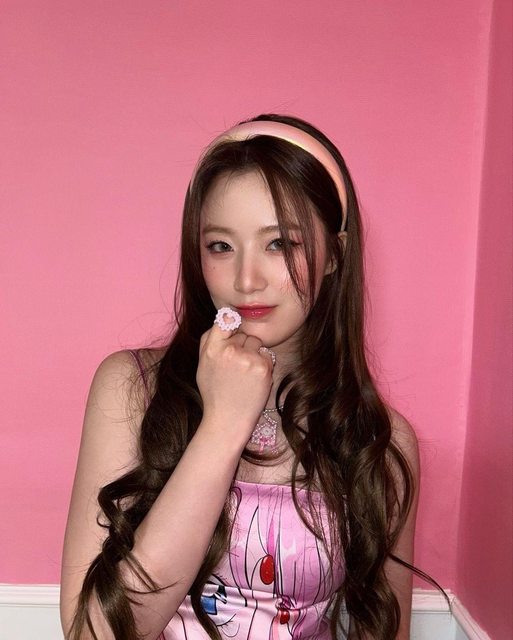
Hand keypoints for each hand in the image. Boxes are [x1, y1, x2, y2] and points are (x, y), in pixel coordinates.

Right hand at [196, 318, 273, 444]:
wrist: (228, 420)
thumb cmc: (215, 392)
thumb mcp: (202, 365)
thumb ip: (209, 340)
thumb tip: (224, 318)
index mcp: (212, 349)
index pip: (224, 319)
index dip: (230, 321)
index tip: (233, 325)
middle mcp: (230, 351)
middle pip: (243, 333)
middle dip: (241, 344)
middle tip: (235, 366)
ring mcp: (248, 358)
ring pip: (256, 342)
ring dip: (253, 352)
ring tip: (244, 373)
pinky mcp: (263, 367)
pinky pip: (266, 353)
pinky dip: (263, 363)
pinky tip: (253, 378)